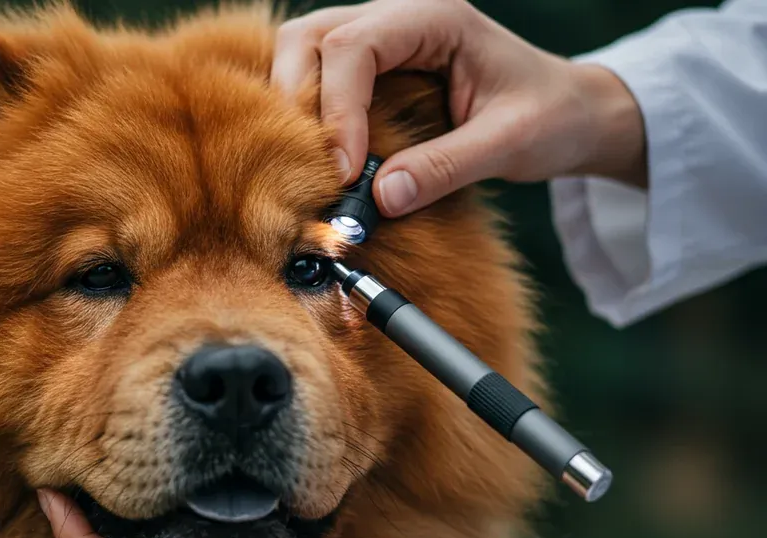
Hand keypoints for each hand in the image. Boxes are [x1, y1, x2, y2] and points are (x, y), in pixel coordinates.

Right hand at [272, 0, 646, 214]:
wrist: (569, 111)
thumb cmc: (550, 117)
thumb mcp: (509, 144)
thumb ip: (445, 168)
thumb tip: (379, 198)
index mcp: (434, 17)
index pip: (353, 48)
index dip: (338, 111)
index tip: (344, 173)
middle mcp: (397, 15)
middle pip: (308, 37)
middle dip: (294, 101)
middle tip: (311, 165)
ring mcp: (377, 36)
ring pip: (299, 51)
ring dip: (291, 106)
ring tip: (309, 161)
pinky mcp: (368, 67)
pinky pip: (313, 75)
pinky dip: (302, 113)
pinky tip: (314, 154)